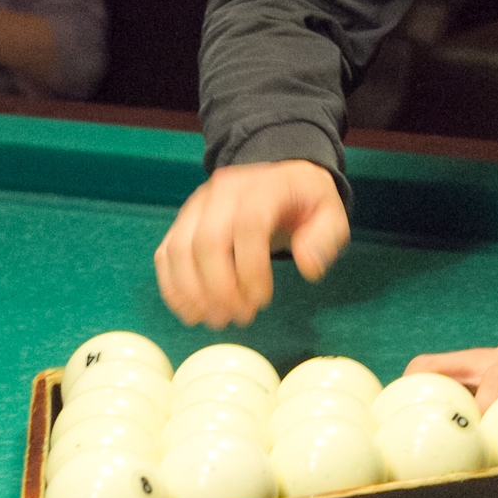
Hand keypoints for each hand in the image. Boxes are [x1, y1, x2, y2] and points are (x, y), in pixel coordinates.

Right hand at [155, 160, 349, 328]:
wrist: (280, 177)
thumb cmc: (305, 202)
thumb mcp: (331, 213)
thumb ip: (325, 238)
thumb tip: (308, 267)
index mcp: (264, 187)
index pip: (248, 225)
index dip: (251, 269)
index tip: (262, 302)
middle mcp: (224, 191)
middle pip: (207, 240)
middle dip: (220, 288)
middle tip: (239, 318)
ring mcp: (198, 204)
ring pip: (180, 249)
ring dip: (194, 292)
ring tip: (216, 320)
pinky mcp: (183, 220)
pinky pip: (167, 252)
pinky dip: (173, 286)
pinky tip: (191, 311)